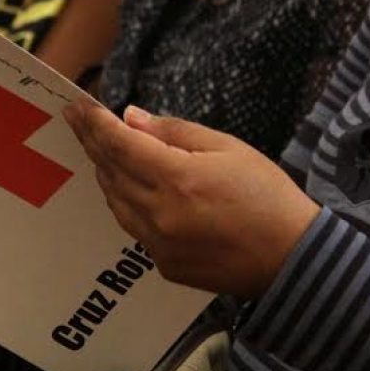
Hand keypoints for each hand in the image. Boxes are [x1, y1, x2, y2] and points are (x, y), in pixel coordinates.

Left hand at [64, 100, 320, 299]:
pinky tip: (133, 190)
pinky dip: (127, 203)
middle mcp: (158, 214)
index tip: (77, 105)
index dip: (94, 123)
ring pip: (116, 202)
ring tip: (102, 151)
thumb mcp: (228, 148)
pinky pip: (134, 228)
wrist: (292, 259)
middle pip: (111, 172)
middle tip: (79, 121)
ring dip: (106, 174)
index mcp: (176, 178)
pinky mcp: (165, 265)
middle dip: (93, 143)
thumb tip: (132, 119)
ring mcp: (158, 244)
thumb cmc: (268, 196)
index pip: (119, 144)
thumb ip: (176, 133)